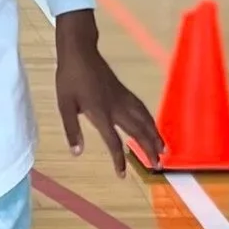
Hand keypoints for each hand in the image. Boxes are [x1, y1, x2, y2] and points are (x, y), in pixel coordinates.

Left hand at [52, 9, 161, 174]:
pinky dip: (151, 119)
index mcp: (100, 112)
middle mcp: (116, 107)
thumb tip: (77, 152)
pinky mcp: (124, 92)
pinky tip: (153, 125)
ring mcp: (123, 98)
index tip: (122, 175)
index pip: (113, 141)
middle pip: (137, 131)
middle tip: (159, 165)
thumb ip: (72, 130)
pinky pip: (142, 108)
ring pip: (144, 119)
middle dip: (149, 148)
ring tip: (164, 149)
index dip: (118, 160)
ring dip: (155, 134)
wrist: (80, 52)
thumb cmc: (69, 79)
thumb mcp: (64, 105)